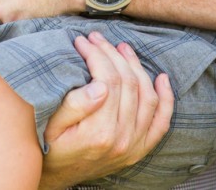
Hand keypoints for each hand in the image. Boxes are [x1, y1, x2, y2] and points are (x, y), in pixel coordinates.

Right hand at [39, 32, 173, 189]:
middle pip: (128, 83)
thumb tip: (101, 85)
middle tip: (98, 38)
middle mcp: (123, 139)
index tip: (83, 41)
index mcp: (99, 132)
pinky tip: (161, 77)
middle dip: (112, 54)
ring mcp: (135, 145)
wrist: (57, 177)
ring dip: (136, 66)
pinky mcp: (141, 149)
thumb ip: (74, 105)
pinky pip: (161, 121)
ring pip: (146, 95)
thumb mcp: (51, 126)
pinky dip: (166, 98)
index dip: (97, 54)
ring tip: (121, 48)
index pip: (108, 79)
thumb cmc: (50, 147)